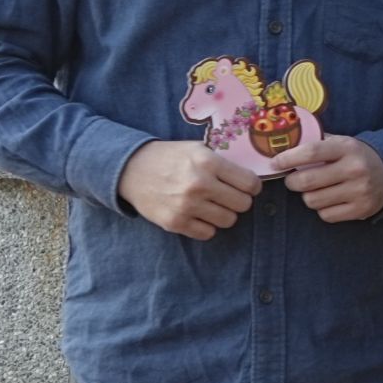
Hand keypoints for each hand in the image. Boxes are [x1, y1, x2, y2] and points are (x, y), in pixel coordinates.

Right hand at [117, 140, 260, 240]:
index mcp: (208, 162)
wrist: (131, 169)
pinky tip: (197, 214)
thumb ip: (223, 163)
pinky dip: (206, 226)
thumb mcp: (197, 149)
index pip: (250, 183)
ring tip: (211, 204)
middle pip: (243, 205)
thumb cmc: (170, 157)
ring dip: (223, 214)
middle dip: (239, 200)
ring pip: (228, 220)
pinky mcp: (175, 223)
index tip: (245, 187)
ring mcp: (186, 206)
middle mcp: (199, 184)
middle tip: (227, 196)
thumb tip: (251, 181)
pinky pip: (208, 233)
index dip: (252, 186)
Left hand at [273, 136, 382, 222]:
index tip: (275, 163)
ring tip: (316, 190)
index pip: (311, 152)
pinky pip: (325, 215)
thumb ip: (316, 144)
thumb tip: (283, 148)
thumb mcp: (341, 143)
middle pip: (307, 181)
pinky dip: (322, 209)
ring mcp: (359, 191)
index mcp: (347, 148)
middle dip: (292, 182)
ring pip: (313, 200)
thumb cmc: (355, 156)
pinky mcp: (360, 209)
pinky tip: (330, 200)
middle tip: (293, 180)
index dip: (288, 159)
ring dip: (308, 196)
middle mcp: (355, 169)